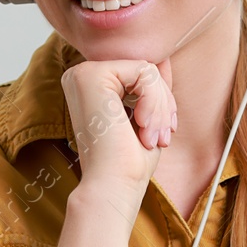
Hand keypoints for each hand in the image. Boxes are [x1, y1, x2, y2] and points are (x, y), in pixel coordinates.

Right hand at [58, 54, 176, 205]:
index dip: (161, 101)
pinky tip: (142, 128)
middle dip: (163, 103)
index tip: (165, 132)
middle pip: (144, 68)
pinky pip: (144, 71)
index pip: (140, 74)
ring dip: (161, 107)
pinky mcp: (91, 75)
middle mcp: (80, 76)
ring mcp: (83, 73)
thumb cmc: (128, 162)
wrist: (112, 187)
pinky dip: (154, 102)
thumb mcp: (147, 118)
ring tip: (153, 137)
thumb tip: (164, 58)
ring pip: (147, 69)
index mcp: (90, 87)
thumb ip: (151, 88)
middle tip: (162, 137)